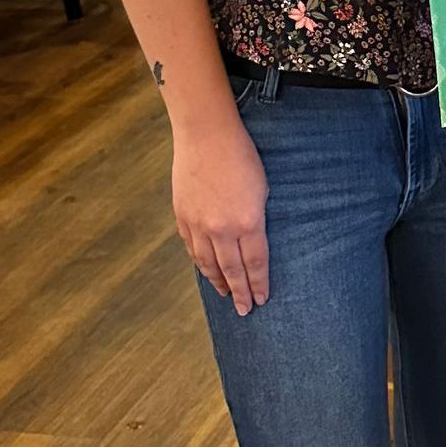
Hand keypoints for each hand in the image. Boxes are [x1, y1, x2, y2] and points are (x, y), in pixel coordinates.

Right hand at [172, 114, 269, 314]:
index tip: (262, 299)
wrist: (206, 135)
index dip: (258, 284)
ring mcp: (198, 225)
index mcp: (247, 222)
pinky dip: (200, 263)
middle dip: (240, 293)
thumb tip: (253, 239)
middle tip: (245, 310)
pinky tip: (206, 270)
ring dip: (218, 282)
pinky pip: (192, 249)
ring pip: (208, 264)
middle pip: (232, 271)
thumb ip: (257, 218)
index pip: (255, 264)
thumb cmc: (242, 156)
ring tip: (226, 295)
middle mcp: (221, 230)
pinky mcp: (182, 217)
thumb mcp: (262, 188)